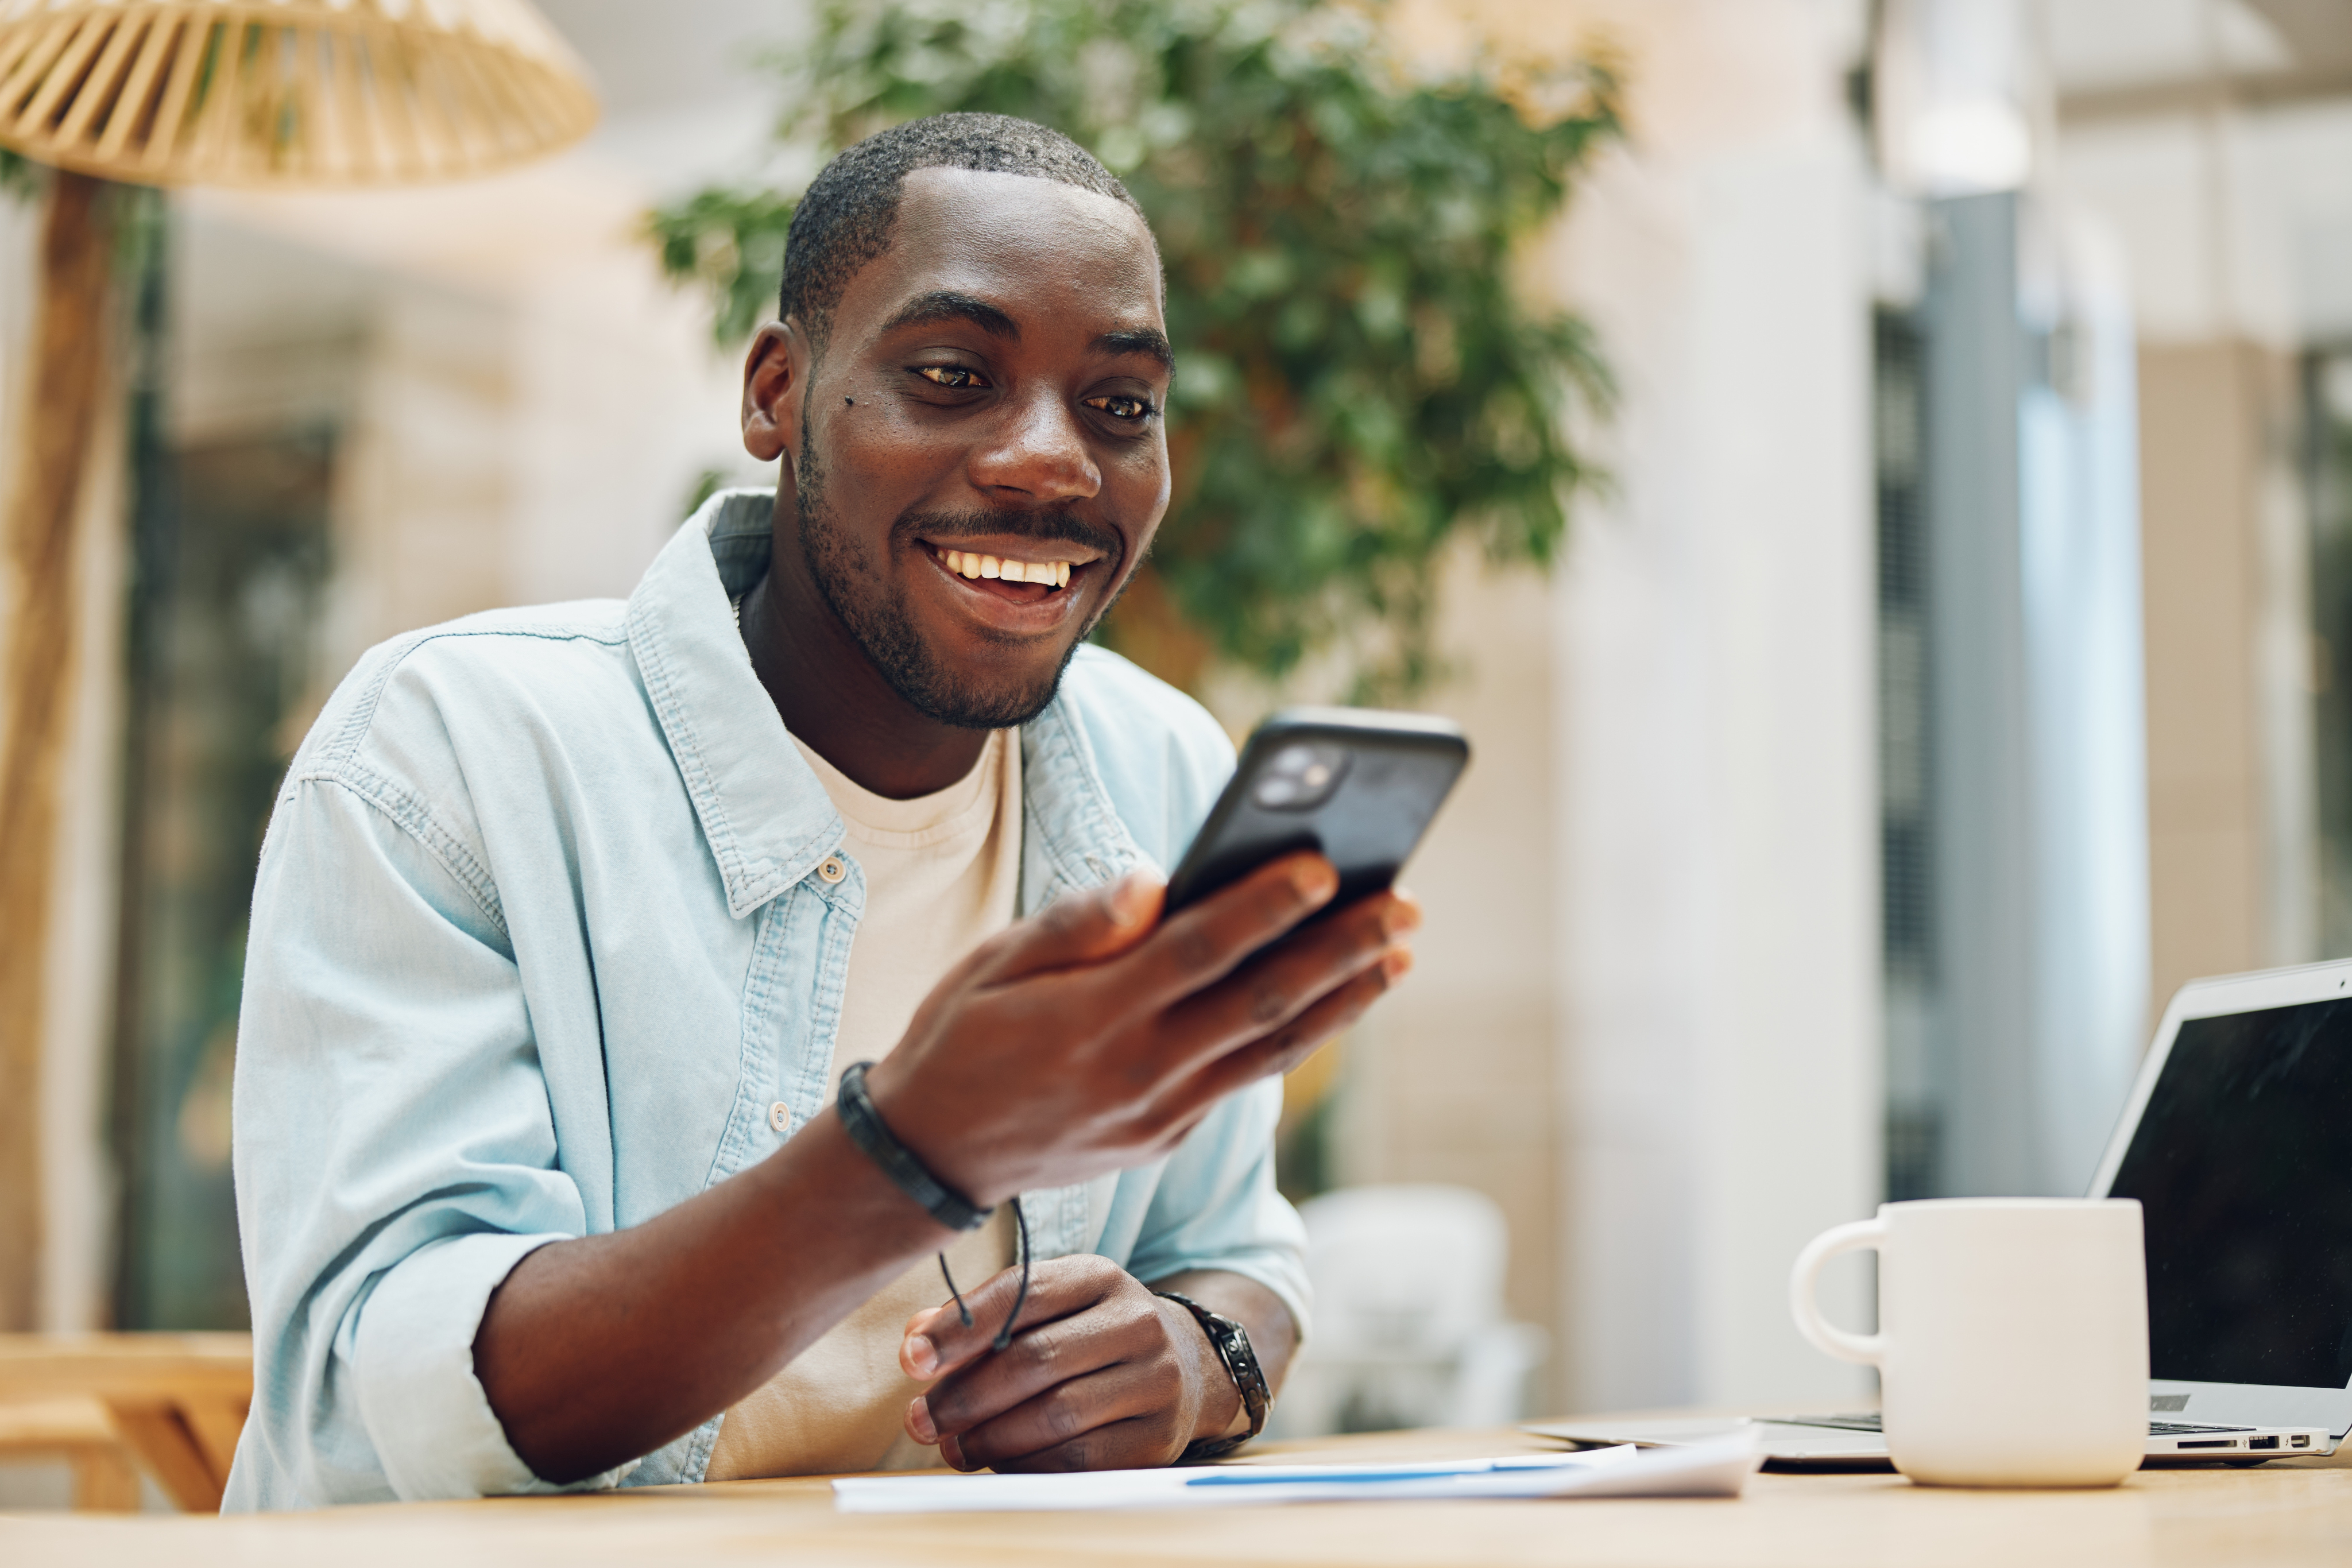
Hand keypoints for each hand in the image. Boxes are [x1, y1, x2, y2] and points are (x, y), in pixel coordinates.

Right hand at [866, 852, 1416, 1207]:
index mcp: (1092, 1018)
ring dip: (1345, 999)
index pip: (1199, 952)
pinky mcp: (1168, 1136)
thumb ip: (1076, 923)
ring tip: (1401, 951)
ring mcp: (1160, 1113)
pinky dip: (1299, 1035)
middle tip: (1405, 905)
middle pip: (1262, 1002)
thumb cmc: (959, 1036)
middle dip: (1342, 951)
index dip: (1265, 908)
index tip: (1323, 866)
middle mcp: (1139, 1071)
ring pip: (1273, 1048)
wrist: (930, 1155)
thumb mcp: (991, 965)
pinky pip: (1246, 1076)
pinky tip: (1338, 995)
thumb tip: (1155, 879)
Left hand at [899, 1256, 1235, 1471]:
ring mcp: (1155, 1379)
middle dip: (965, 1396)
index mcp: (1099, 1276)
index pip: (1021, 1293)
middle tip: (920, 1421)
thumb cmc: (1088, 1334)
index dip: (959, 1328)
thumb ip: (981, 1317)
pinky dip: (1028, 1465)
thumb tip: (917, 1338)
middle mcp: (1136, 1321)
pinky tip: (1000, 1462)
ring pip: (1056, 1415)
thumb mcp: (1047, 1306)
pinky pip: (1079, 1459)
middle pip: (1035, 1360)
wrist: (1184, 1366)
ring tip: (954, 1446)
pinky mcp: (1159, 1436)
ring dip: (990, 1437)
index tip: (911, 1358)